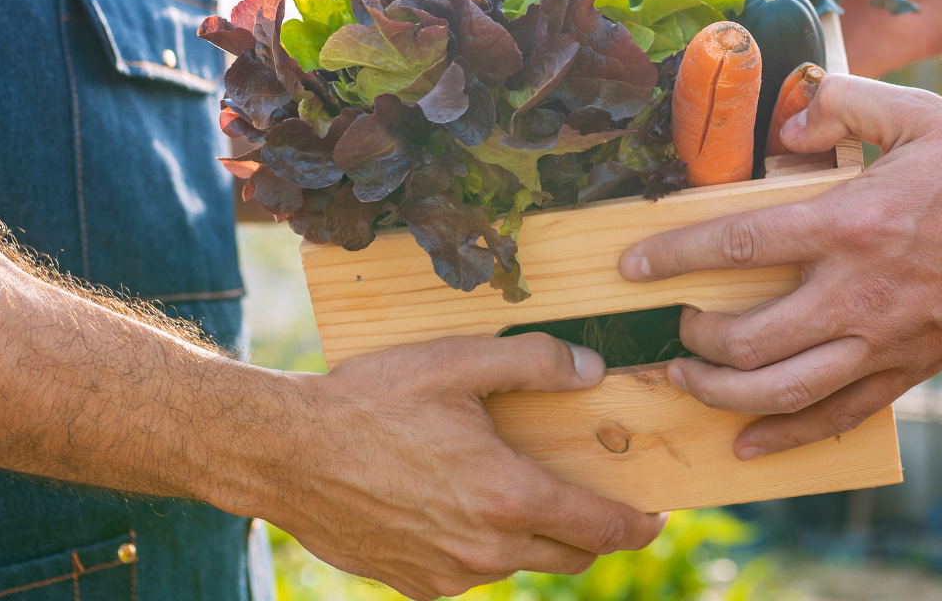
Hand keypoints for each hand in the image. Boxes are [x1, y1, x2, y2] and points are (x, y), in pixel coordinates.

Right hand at [229, 335, 666, 599]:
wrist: (285, 453)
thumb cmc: (371, 401)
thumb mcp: (457, 363)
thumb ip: (535, 361)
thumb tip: (593, 370)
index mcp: (507, 497)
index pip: (604, 529)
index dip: (640, 523)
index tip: (656, 512)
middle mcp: (486, 549)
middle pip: (571, 555)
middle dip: (593, 531)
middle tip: (596, 498)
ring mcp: (448, 574)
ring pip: (520, 564)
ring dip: (532, 534)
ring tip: (516, 488)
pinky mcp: (415, 585)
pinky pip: (470, 572)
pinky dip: (481, 545)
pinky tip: (457, 502)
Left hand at [619, 75, 941, 458]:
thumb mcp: (922, 112)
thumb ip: (844, 104)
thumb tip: (785, 121)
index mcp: (852, 222)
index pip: (736, 244)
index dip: (671, 256)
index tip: (629, 266)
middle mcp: (860, 292)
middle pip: (747, 340)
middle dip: (692, 341)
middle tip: (673, 328)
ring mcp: (886, 341)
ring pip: (783, 392)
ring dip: (721, 395)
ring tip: (687, 383)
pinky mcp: (911, 370)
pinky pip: (838, 416)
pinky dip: (787, 437)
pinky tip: (749, 445)